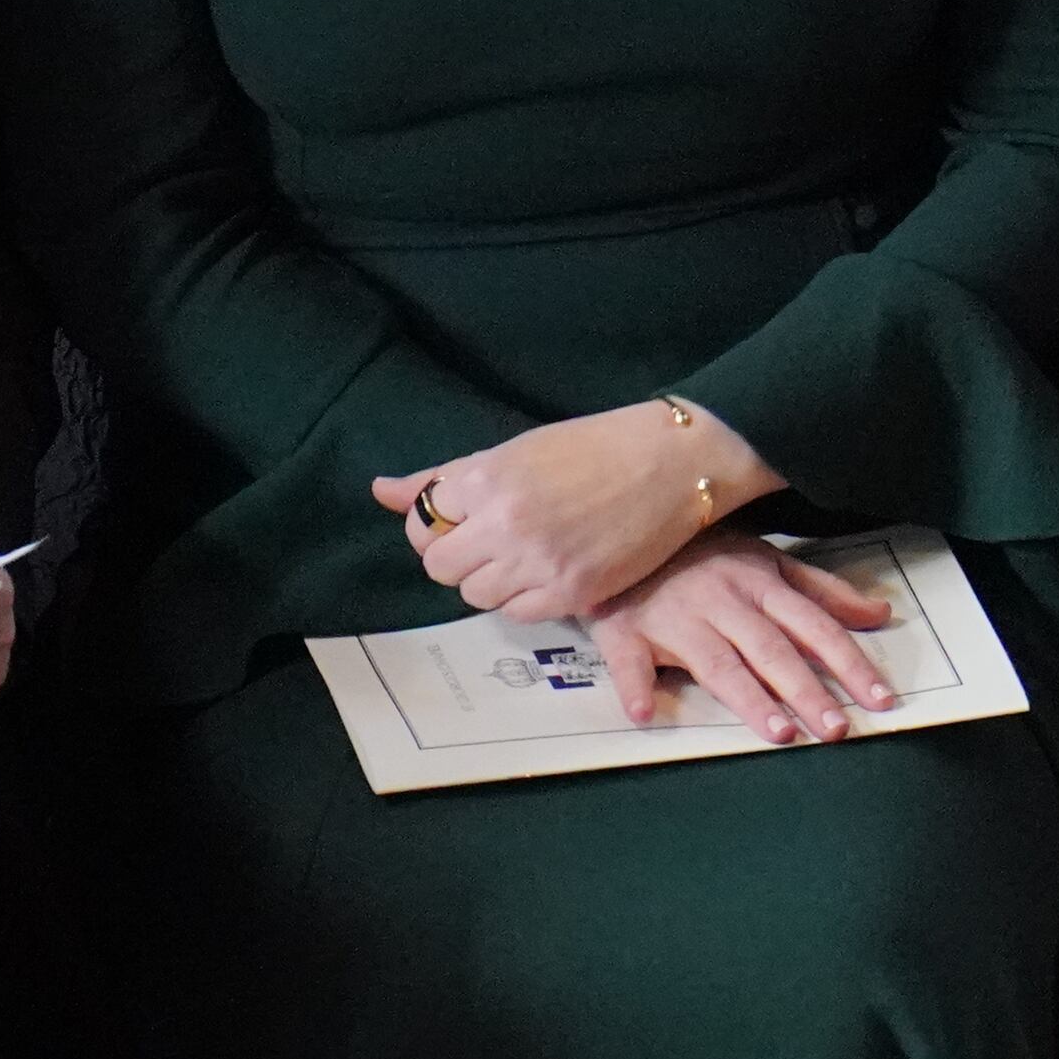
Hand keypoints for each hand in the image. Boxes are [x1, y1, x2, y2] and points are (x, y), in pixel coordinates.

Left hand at [373, 401, 784, 626]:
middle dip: (459, 557)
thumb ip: (445, 476)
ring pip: (476, 595)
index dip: (438, 527)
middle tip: (495, 541)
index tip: (463, 521)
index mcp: (485, 481)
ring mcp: (539, 564)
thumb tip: (381, 491)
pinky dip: (526, 597)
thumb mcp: (515, 450)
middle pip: (441, 567)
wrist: (677, 460)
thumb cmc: (597, 445)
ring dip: (492, 579)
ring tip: (528, 554)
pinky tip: (552, 569)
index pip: (421, 526)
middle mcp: (504, 526)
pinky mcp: (573, 593)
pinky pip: (519, 613)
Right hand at [578, 534, 901, 743]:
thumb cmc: (704, 554)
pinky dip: (635, 685)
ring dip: (748, 697)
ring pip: (718, 662)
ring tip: (780, 733)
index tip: (880, 699)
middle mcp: (725, 603)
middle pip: (773, 651)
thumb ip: (822, 591)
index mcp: (761, 584)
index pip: (815, 627)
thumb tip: (880, 613)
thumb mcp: (767, 560)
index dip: (849, 662)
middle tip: (838, 729)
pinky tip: (645, 712)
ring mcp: (675, 619)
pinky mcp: (626, 632)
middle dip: (808, 691)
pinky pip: (630, 662)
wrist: (624, 533)